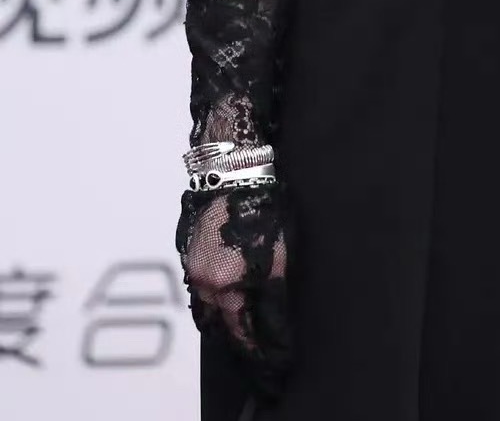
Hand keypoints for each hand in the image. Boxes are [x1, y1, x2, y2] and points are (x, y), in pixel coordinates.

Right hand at [175, 181, 293, 397]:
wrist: (233, 175)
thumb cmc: (260, 214)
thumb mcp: (277, 258)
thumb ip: (272, 295)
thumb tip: (275, 324)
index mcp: (223, 286)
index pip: (237, 329)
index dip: (251, 346)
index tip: (263, 359)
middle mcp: (202, 281)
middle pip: (215, 318)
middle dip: (231, 330)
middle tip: (247, 338)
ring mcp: (191, 265)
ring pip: (203, 300)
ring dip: (218, 310)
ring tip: (234, 317)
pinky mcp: (188, 250)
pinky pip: (197, 280)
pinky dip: (209, 290)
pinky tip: (221, 287)